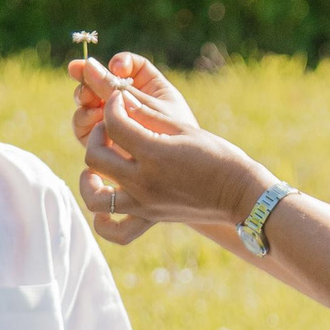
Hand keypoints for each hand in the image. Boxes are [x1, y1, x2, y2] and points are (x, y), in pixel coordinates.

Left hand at [68, 54, 199, 243]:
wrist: (240, 192)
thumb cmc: (217, 155)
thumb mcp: (183, 128)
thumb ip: (147, 114)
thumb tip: (120, 98)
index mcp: (154, 154)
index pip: (114, 124)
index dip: (113, 104)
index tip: (120, 99)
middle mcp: (143, 182)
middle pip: (95, 157)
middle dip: (98, 133)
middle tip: (112, 125)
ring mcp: (144, 204)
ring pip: (95, 197)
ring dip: (89, 178)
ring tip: (99, 166)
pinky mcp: (150, 218)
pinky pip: (115, 230)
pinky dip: (102, 220)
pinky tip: (105, 204)